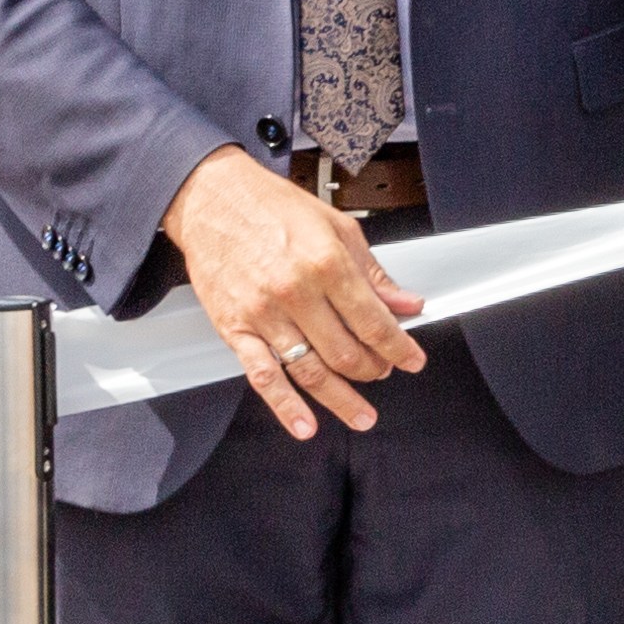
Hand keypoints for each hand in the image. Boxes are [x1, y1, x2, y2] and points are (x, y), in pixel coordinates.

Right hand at [166, 145, 423, 439]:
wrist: (211, 198)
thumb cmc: (272, 206)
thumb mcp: (337, 227)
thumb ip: (373, 273)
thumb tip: (406, 304)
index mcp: (326, 262)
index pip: (373, 321)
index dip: (399, 347)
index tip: (412, 360)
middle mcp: (296, 291)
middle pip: (346, 352)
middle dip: (373, 369)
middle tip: (383, 372)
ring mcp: (263, 313)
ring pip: (311, 371)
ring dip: (342, 398)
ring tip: (361, 414)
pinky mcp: (234, 328)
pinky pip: (263, 376)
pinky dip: (285, 407)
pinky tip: (305, 425)